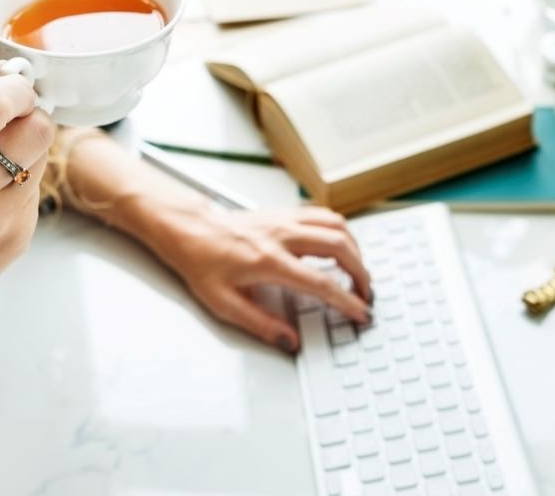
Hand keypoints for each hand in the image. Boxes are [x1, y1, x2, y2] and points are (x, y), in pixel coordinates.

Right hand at [0, 73, 54, 327]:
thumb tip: (11, 77)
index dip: (15, 88)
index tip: (14, 87)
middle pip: (37, 128)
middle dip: (30, 116)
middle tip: (11, 122)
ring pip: (43, 156)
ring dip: (27, 149)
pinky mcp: (20, 236)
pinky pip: (37, 189)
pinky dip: (21, 183)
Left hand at [143, 204, 374, 353]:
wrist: (189, 229)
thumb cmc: (202, 262)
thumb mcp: (223, 303)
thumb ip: (260, 324)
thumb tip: (290, 341)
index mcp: (269, 261)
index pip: (321, 283)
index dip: (347, 301)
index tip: (361, 314)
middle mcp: (282, 236)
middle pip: (339, 247)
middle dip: (361, 273)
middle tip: (366, 294)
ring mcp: (285, 220)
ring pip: (336, 225)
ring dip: (354, 249)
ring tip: (357, 272)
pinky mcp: (284, 213)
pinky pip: (323, 215)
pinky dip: (340, 230)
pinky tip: (340, 245)